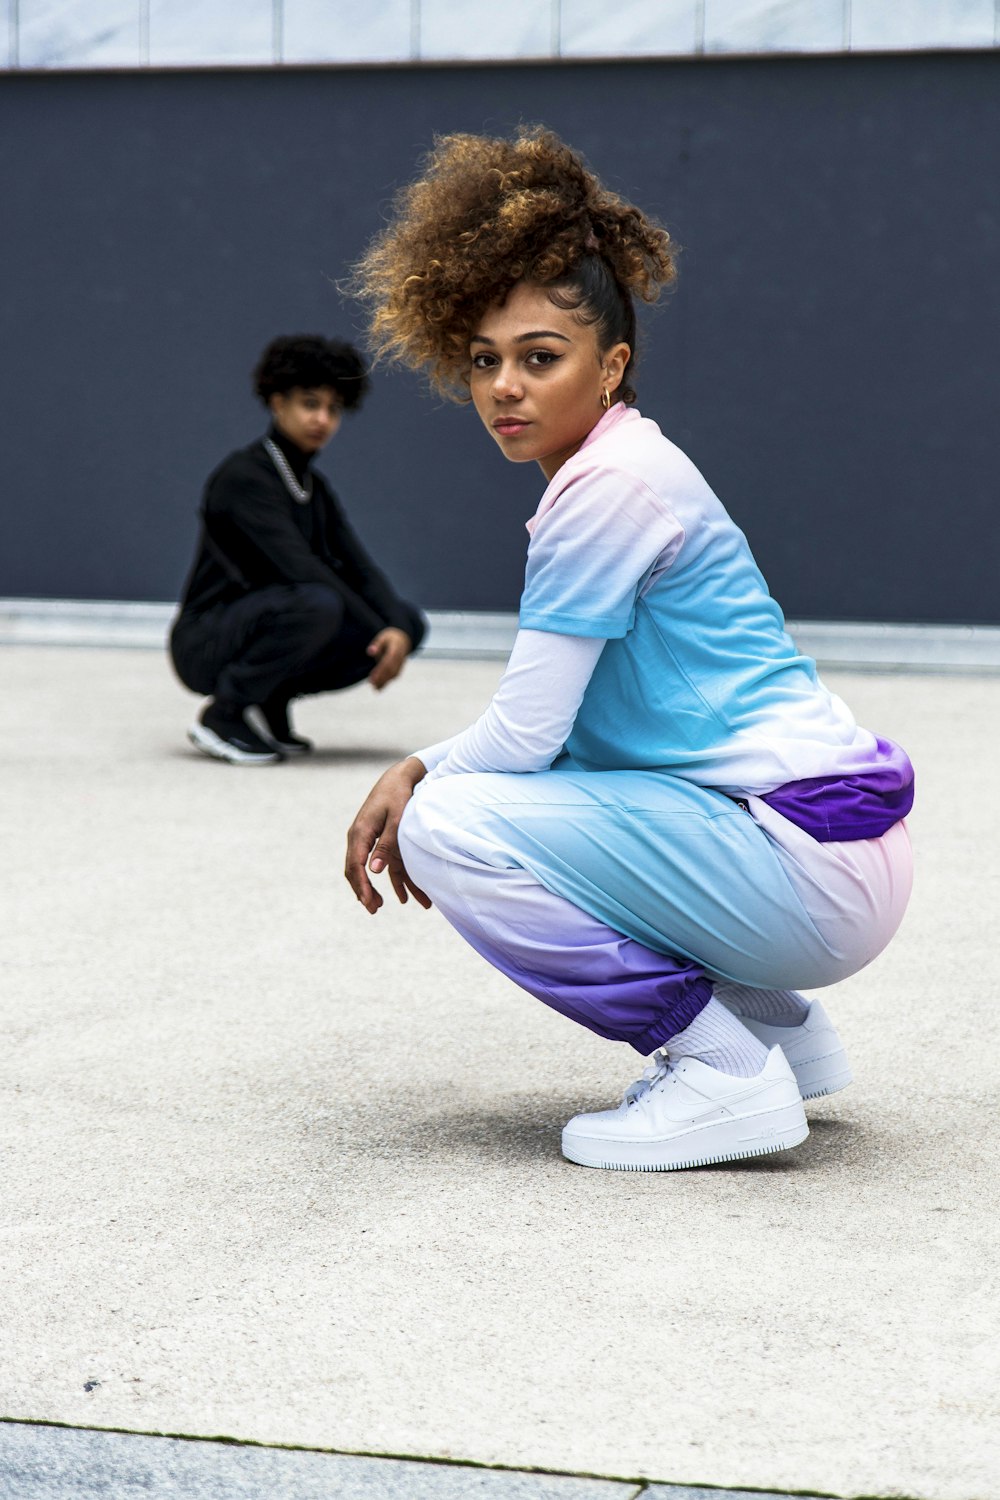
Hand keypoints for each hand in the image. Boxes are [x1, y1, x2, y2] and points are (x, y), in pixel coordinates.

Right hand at [344, 756, 431, 914]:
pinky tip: (393, 891)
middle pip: (354, 870)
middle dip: (363, 891)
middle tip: (373, 910)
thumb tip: (373, 871)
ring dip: (369, 887)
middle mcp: (357, 836)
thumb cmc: (398, 796)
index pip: (356, 866)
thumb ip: (387, 845)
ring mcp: (363, 837)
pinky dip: (379, 877)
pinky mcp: (371, 837)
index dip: (362, 887)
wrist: (397, 777)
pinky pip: (369, 860)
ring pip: (360, 867)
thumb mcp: (397, 820)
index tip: (370, 903)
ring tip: (379, 905)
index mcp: (360, 832)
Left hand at [366, 627, 410, 690]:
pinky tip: (378, 688)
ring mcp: (401, 664)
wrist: (403, 639)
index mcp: (395, 650)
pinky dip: (386, 683)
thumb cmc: (389, 638)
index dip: (380, 670)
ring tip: (374, 688)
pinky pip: (393, 677)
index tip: (372, 676)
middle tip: (372, 684)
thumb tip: (370, 652)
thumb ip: (376, 645)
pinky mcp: (400, 668)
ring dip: (384, 682)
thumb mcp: (382, 638)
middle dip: (382, 678)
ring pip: (393, 675)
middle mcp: (400, 658)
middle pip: (391, 670)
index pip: (387, 662)